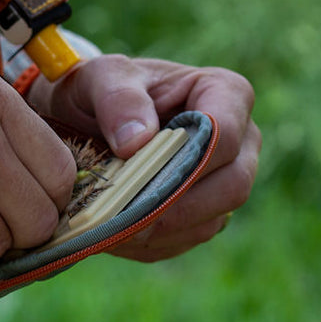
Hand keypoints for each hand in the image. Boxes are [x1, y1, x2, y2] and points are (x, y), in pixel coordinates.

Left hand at [29, 54, 260, 260]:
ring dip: (159, 232)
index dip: (187, 162)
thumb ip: (117, 98)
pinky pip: (186, 239)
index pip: (225, 135)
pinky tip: (114, 235)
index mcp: (225, 93)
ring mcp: (224, 180)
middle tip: (122, 218)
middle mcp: (239, 141)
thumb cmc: (98, 87)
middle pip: (231, 186)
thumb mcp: (99, 77)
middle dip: (175, 207)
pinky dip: (149, 244)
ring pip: (210, 221)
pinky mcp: (202, 212)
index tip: (138, 176)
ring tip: (109, 228)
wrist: (81, 115)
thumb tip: (137, 141)